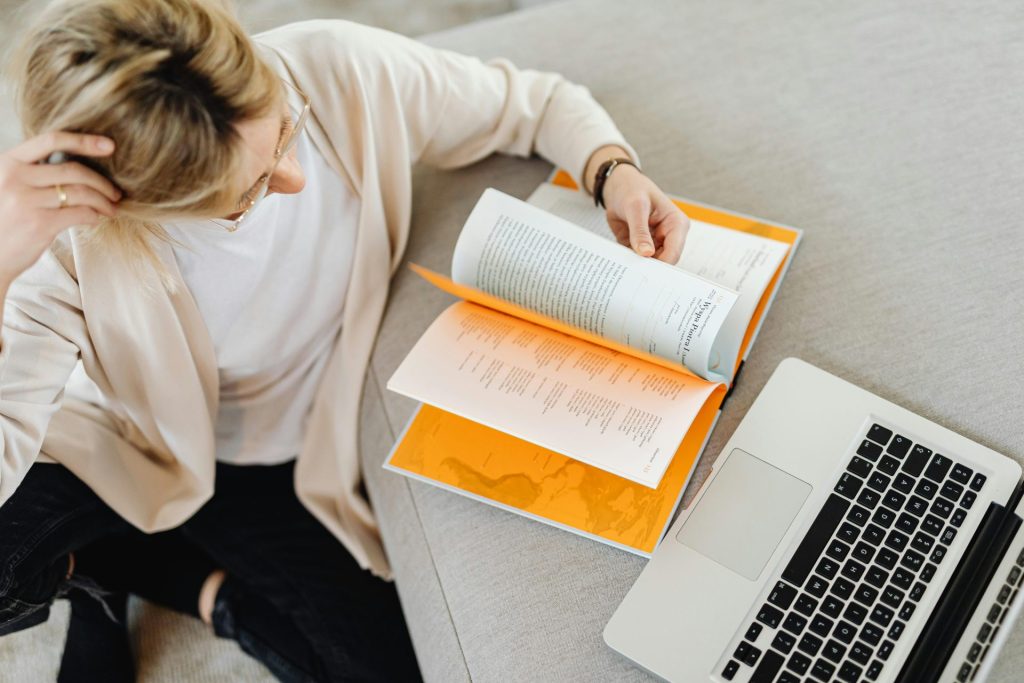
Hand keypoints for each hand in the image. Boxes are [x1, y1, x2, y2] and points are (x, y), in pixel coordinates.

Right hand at [0, 132, 119, 285]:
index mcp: (9, 163)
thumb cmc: (4, 220)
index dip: (83, 141)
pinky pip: (80, 213)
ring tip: (111, 208)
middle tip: (115, 192)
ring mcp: (26, 201)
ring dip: (103, 201)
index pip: (50, 140)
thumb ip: (34, 173)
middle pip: (73, 170)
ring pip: (81, 192)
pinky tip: (95, 218)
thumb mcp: (9, 187)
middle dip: (102, 182)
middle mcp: (15, 178)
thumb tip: (80, 169)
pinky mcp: (39, 224)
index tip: (109, 145)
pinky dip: (94, 216)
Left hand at [601, 165, 689, 264]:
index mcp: (676, 224)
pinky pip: (635, 260)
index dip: (662, 265)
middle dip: (649, 268)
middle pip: (663, 262)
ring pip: (649, 264)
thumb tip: (646, 253)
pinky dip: (628, 263)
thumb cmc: (632, 189)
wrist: (617, 187)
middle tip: (633, 274)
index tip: (646, 273)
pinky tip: (619, 263)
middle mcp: (668, 236)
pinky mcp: (640, 247)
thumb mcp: (635, 207)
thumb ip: (640, 231)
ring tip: (624, 268)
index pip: (674, 252)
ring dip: (637, 266)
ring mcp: (654, 242)